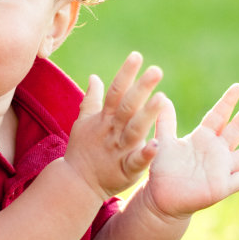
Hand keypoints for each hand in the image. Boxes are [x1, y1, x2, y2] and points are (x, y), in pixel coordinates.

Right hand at [64, 52, 168, 200]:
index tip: (137, 56)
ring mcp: (119, 150)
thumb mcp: (84, 123)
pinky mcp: (126, 170)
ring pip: (134, 130)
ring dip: (147, 114)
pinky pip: (136, 161)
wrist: (76, 183)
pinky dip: (146, 154)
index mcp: (105, 119)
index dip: (125, 74)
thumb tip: (94, 77)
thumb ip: (92, 99)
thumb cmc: (82, 151)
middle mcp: (112, 131)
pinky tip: (157, 144)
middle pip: (127, 106)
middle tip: (156, 70)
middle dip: (140, 88)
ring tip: (162, 98)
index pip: (115, 92)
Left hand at [144, 83, 238, 220]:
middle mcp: (216, 151)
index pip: (219, 116)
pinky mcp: (223, 187)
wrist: (162, 199)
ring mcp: (222, 168)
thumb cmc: (163, 171)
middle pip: (237, 129)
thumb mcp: (164, 143)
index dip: (228, 102)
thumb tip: (163, 99)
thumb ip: (165, 123)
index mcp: (203, 138)